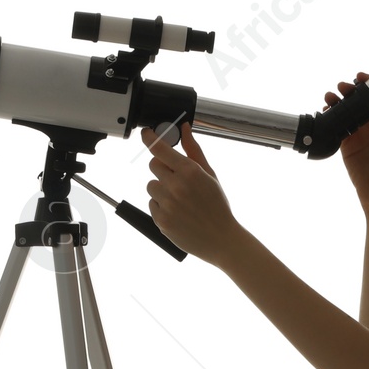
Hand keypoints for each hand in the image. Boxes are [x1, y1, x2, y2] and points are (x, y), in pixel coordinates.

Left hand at [140, 121, 243, 265]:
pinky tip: (178, 212)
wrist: (221, 239)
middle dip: (163, 169)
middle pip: (153, 165)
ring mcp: (167, 204)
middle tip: (177, 179)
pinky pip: (152, 204)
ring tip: (180, 200)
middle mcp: (176, 186)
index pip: (160, 148)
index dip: (150, 137)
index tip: (146, 133)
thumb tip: (184, 129)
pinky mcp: (161, 220)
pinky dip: (161, 206)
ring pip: (151, 185)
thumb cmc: (217, 207)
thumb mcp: (210, 175)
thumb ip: (194, 151)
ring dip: (161, 189)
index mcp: (190, 171)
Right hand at [325, 72, 368, 211]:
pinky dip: (331, 119)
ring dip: (339, 103)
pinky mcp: (348, 146)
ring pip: (348, 113)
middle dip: (351, 92)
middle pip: (361, 102)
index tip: (361, 78)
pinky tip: (325, 113)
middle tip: (342, 87)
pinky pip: (338, 128)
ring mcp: (360, 135)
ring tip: (330, 98)